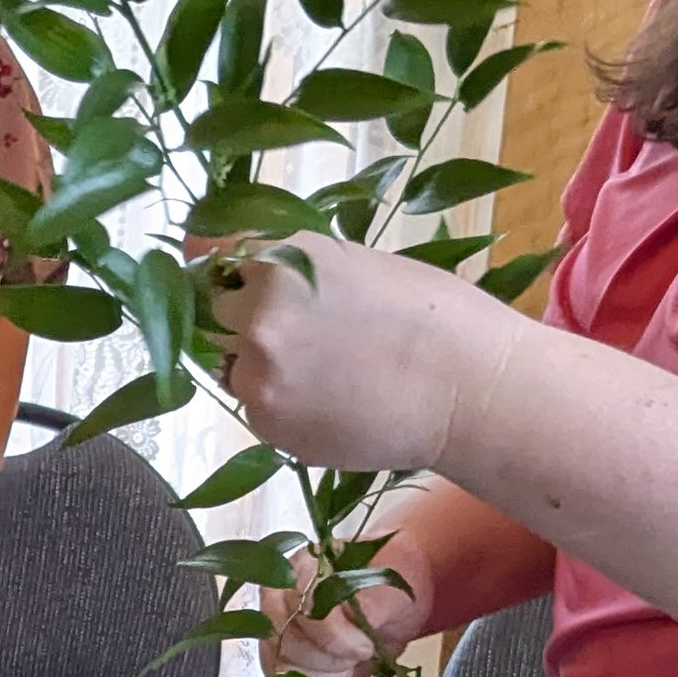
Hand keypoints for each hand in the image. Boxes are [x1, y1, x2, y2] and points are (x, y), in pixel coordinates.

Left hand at [213, 241, 523, 473]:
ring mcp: (256, 372)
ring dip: (259, 366)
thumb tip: (249, 279)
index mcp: (282, 258)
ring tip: (326, 372)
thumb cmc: (432, 317)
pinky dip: (282, 405)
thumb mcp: (355, 264)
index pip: (207, 253)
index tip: (220, 274)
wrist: (469, 389)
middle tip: (295, 333)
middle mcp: (256, 311)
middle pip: (210, 313)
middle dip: (238, 319)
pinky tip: (333, 401)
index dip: (213, 266)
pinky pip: (256, 408)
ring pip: (231, 366)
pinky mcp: (266, 423)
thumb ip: (294, 271)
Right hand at [263, 536, 434, 676]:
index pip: (301, 607)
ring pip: (286, 673)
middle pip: (287, 645)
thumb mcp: (395, 586)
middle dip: (333, 661)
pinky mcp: (285, 664)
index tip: (366, 645)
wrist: (394, 605)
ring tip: (358, 665)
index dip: (334, 636)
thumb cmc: (390, 586)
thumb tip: (358, 618)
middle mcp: (280, 601)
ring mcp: (278, 635)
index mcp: (302, 569)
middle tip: (365, 652)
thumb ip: (375, 600)